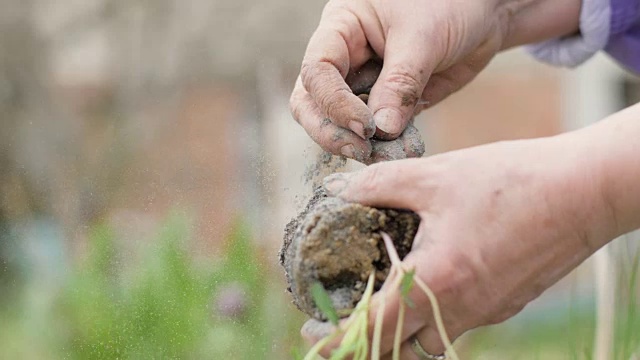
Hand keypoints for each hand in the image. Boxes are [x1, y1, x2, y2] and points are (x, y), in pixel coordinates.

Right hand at [289, 0, 580, 161]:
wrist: (486, 9)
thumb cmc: (450, 2)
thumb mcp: (424, 36)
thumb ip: (400, 83)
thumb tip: (382, 131)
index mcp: (341, 28)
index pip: (316, 72)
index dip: (333, 103)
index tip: (365, 126)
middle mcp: (346, 58)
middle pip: (313, 104)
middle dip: (332, 132)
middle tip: (363, 151)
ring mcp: (365, 83)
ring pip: (341, 123)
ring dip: (361, 144)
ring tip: (390, 156)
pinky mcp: (389, 104)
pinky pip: (378, 132)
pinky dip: (387, 146)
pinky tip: (406, 151)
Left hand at [302, 132, 619, 357]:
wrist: (584, 192)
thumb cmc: (511, 180)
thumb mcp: (435, 174)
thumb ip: (378, 183)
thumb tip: (336, 187)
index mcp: (437, 281)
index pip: (373, 328)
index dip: (337, 338)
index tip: (311, 336)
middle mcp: (461, 309)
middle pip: (397, 349)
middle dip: (359, 344)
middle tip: (334, 323)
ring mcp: (486, 313)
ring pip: (426, 343)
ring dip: (394, 336)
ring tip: (371, 309)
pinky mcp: (503, 305)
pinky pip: (453, 326)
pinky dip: (425, 320)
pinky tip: (418, 287)